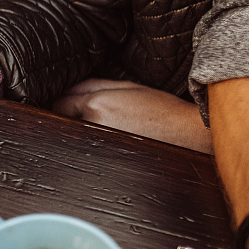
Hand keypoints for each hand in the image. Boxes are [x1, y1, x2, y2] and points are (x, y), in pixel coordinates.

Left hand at [53, 79, 213, 152]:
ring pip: (78, 137)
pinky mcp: (107, 161)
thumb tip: (69, 90)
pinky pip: (90, 151)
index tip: (72, 104)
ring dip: (85, 132)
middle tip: (96, 117)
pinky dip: (96, 146)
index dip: (65, 103)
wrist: (187, 135)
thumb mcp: (128, 87)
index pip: (60, 105)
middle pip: (65, 122)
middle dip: (73, 118)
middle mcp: (94, 126)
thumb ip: (93, 86)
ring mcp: (99, 146)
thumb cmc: (162, 110)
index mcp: (97, 105)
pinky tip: (116, 142)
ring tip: (112, 129)